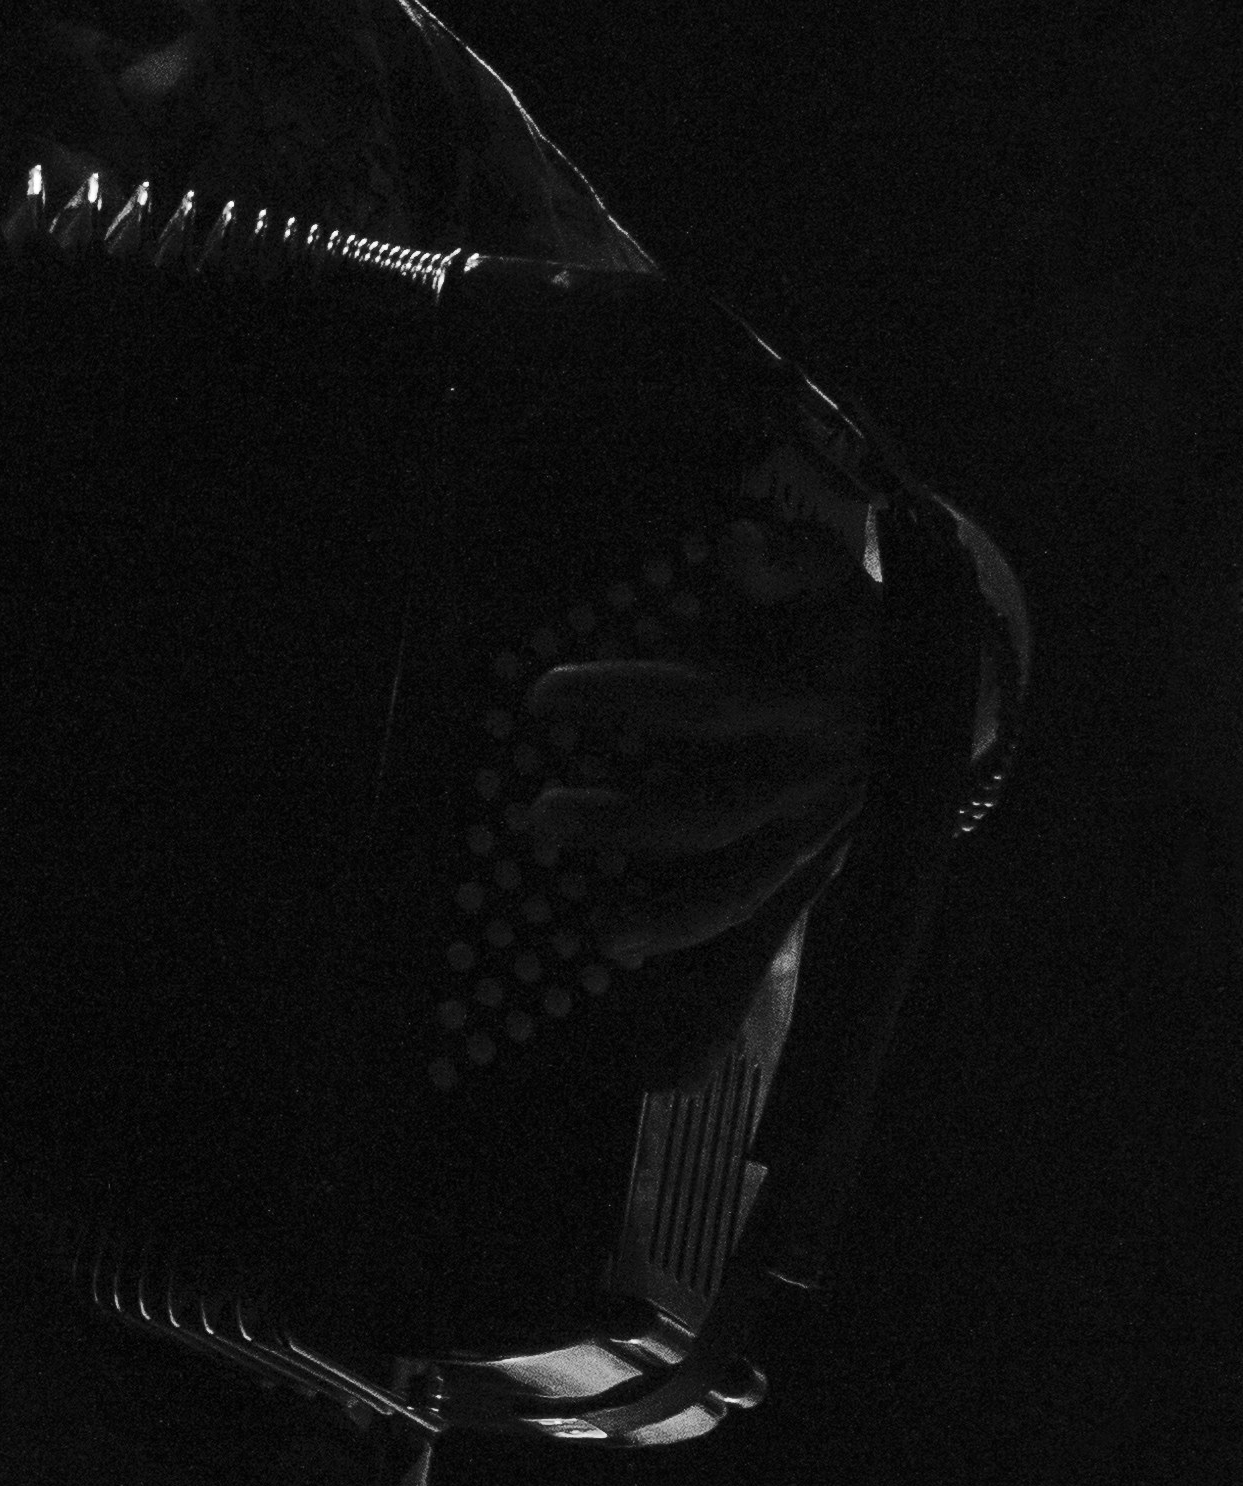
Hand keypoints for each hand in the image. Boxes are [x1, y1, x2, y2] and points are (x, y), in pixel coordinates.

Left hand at [519, 513, 876, 962]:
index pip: (702, 703)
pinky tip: (616, 941)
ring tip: (592, 929)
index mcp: (803, 697)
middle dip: (621, 822)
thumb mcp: (828, 577)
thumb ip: (781, 564)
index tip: (540, 695)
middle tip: (533, 817)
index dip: (622, 698)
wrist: (951, 684)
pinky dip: (686, 928)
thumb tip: (735, 544)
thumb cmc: (850, 618)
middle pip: (709, 813)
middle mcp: (806, 771)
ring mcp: (812, 824)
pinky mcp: (811, 856)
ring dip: (663, 910)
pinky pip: (749, 905)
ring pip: (738, 882)